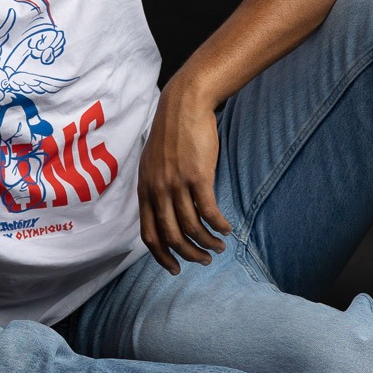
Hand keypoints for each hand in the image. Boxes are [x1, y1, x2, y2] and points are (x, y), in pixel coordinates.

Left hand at [136, 77, 231, 273]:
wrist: (184, 105)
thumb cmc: (171, 134)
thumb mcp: (152, 163)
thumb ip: (154, 187)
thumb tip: (161, 211)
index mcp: (145, 189)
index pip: (149, 234)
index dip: (162, 256)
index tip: (175, 268)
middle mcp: (158, 190)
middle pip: (171, 237)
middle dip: (189, 255)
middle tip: (204, 260)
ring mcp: (177, 184)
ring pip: (192, 228)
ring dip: (207, 243)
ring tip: (219, 247)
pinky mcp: (198, 176)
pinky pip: (209, 212)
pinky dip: (219, 226)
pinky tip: (227, 229)